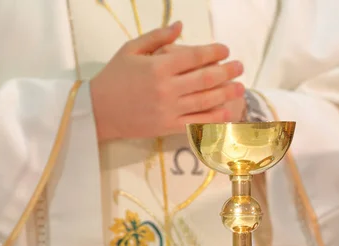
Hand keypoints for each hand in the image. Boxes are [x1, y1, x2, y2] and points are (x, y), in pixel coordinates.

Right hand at [90, 22, 244, 141]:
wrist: (98, 111)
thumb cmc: (114, 77)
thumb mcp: (131, 50)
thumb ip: (157, 37)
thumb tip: (181, 26)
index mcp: (158, 67)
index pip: (194, 57)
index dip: (214, 52)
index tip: (225, 50)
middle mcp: (167, 88)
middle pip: (205, 79)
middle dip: (226, 71)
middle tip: (240, 66)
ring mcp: (169, 110)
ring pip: (205, 102)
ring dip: (226, 94)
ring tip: (240, 87)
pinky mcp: (168, 127)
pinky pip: (197, 123)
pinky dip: (214, 119)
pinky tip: (227, 113)